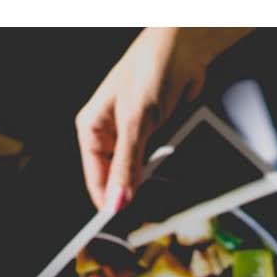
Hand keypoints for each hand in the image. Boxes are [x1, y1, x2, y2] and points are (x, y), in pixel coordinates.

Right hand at [75, 27, 251, 208]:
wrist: (185, 50)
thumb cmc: (151, 71)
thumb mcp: (136, 123)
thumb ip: (128, 165)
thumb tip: (118, 201)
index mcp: (92, 128)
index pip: (94, 178)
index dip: (107, 202)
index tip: (120, 226)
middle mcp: (109, 133)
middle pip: (117, 178)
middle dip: (132, 194)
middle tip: (147, 213)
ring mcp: (133, 135)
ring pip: (138, 172)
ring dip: (151, 182)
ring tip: (161, 192)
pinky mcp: (155, 134)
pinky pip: (157, 162)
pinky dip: (165, 170)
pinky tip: (172, 176)